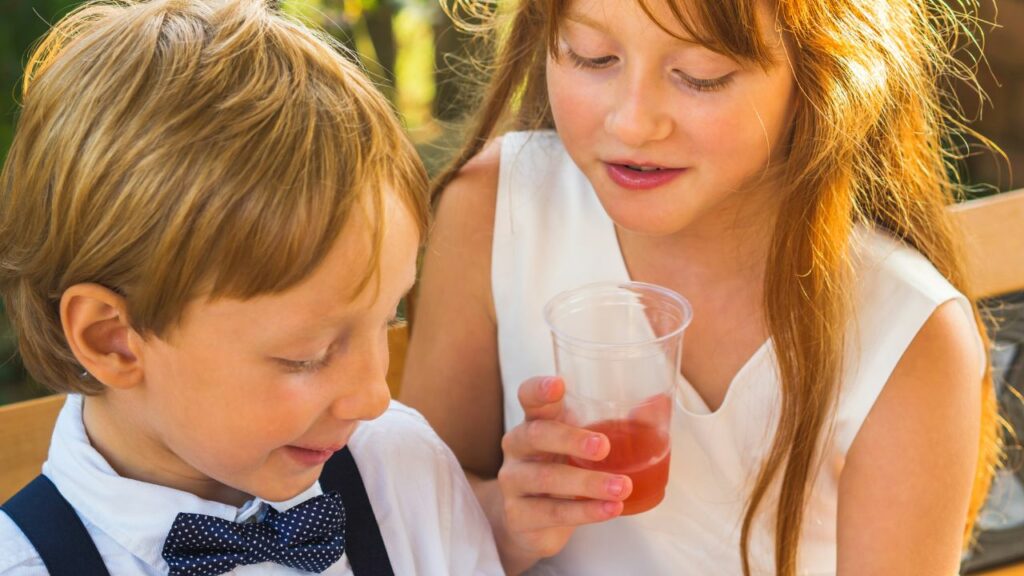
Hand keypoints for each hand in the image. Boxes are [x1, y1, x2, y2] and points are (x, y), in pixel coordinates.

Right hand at [496, 376, 632, 560]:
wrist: (536, 523)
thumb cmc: (565, 468)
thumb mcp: (587, 444)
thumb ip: (622, 423)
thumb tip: (661, 401)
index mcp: (535, 421)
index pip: (529, 397)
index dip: (539, 389)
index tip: (559, 384)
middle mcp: (518, 447)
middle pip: (535, 435)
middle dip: (570, 439)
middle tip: (603, 446)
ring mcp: (513, 482)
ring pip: (545, 478)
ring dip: (587, 483)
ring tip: (622, 487)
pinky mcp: (518, 515)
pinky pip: (551, 512)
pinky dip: (585, 511)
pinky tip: (610, 509)